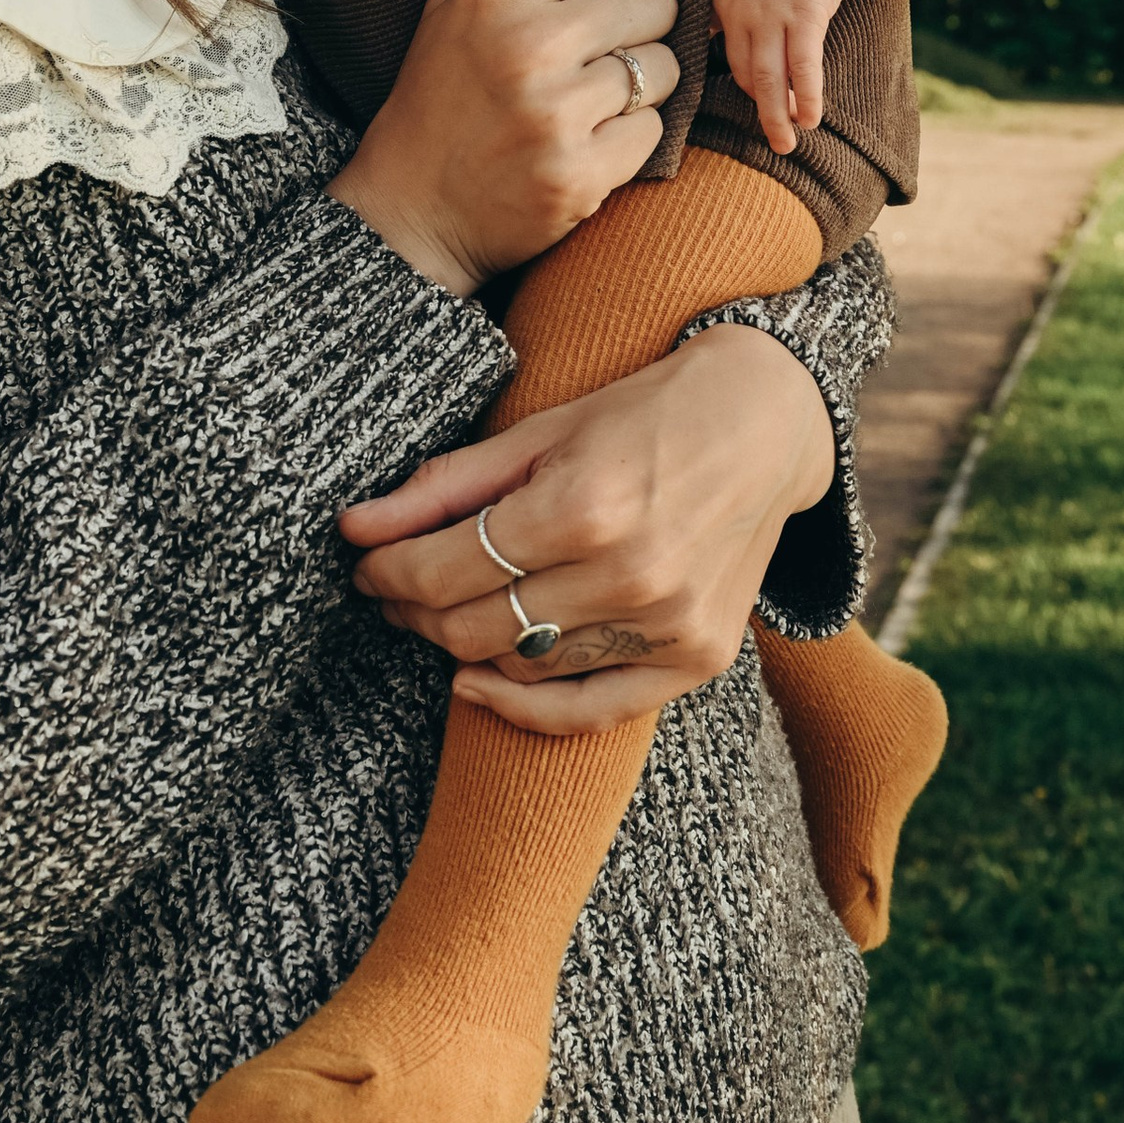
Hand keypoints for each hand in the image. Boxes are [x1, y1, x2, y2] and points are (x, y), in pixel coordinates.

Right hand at [330, 0, 679, 292]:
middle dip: (637, 24)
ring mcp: (556, 115)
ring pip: (666, 66)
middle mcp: (530, 45)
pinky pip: (655, 132)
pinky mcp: (580, 176)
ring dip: (639, 83)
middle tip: (595, 50)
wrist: (410, 208)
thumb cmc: (443, 89)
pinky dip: (630, 138)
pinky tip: (586, 141)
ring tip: (589, 98)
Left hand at [340, 326, 837, 730]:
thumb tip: (356, 526)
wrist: (767, 422)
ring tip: (444, 611)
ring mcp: (667, 624)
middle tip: (394, 588)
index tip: (366, 563)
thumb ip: (448, 483)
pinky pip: (590, 710)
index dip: (387, 573)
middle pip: (473, 628)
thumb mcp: (544, 430)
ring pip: (523, 666)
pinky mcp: (697, 657)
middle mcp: (627, 573)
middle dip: (414, 612)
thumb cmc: (647, 412)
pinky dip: (525, 707)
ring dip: (463, 646)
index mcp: (583, 504)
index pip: (444, 570)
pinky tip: (478, 683)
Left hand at [713, 0, 860, 154]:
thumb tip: (739, 29)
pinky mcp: (804, 13)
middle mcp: (737, 9)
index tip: (751, 104)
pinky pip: (802, 69)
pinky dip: (805, 98)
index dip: (738, 84)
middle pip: (741, 73)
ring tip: (785, 144)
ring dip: (776, 117)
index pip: (721, 55)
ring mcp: (770, 13)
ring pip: (766, 80)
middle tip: (771, 135)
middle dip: (757, 108)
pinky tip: (811, 119)